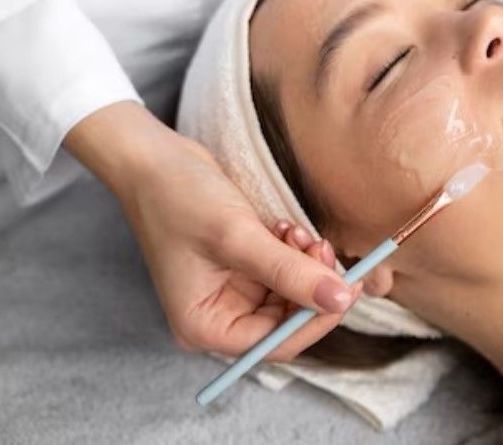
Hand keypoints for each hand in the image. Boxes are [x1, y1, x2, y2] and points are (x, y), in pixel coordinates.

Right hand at [65, 101, 361, 360]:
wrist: (155, 158)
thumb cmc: (178, 198)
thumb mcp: (237, 237)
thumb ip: (290, 272)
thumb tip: (339, 300)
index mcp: (205, 326)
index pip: (274, 344)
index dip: (315, 319)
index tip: (346, 288)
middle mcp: (218, 315)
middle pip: (286, 319)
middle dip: (310, 285)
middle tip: (321, 247)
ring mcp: (231, 290)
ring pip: (291, 292)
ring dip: (304, 263)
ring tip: (295, 231)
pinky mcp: (243, 266)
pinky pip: (283, 270)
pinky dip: (293, 251)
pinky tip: (285, 227)